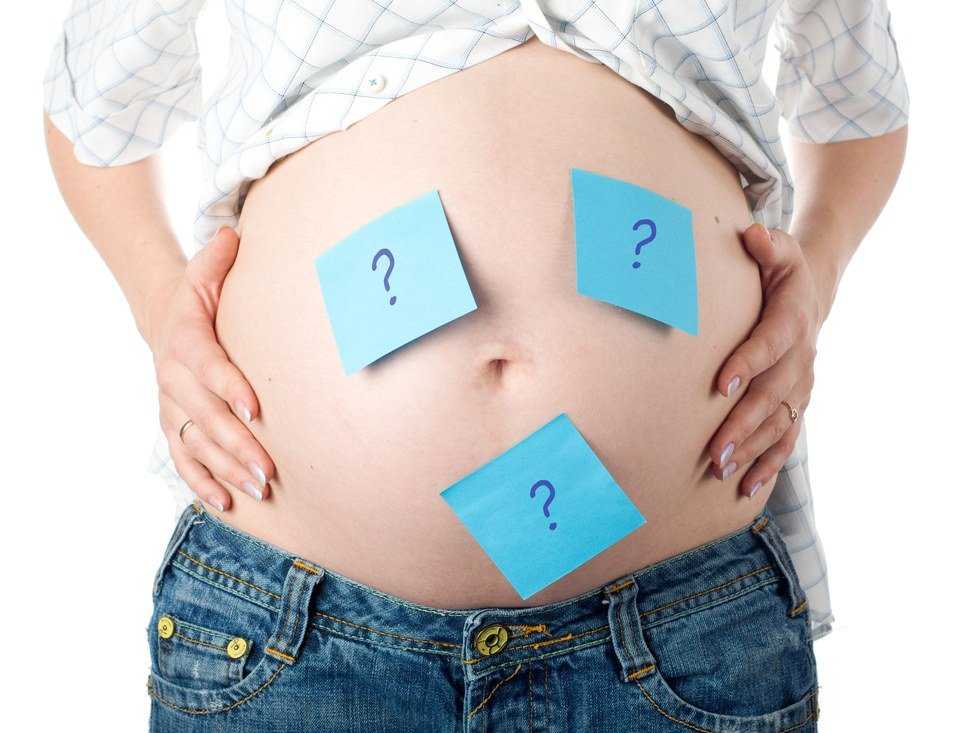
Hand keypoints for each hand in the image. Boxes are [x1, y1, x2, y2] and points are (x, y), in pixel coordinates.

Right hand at [146, 227, 274, 511]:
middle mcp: (173, 379)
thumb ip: (218, 259)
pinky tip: (228, 502)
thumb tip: (233, 234)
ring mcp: (171, 407)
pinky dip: (202, 482)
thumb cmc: (197, 300)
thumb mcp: (202, 274)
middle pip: (205, 416)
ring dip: (227, 469)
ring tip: (260, 489)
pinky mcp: (172, 426)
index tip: (257, 407)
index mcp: (185, 342)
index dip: (229, 386)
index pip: (207, 366)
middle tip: (270, 467)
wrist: (162, 322)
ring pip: (197, 444)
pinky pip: (183, 459)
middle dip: (238, 444)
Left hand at [709, 223, 823, 497]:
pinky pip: (786, 438)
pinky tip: (745, 488)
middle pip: (771, 395)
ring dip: (750, 449)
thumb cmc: (781, 272)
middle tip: (713, 448)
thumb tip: (751, 235)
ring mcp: (800, 385)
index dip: (747, 363)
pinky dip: (768, 464)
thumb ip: (767, 245)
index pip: (769, 344)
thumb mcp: (779, 250)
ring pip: (778, 423)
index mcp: (792, 320)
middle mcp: (801, 358)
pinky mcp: (796, 403)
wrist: (814, 293)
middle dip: (741, 424)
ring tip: (720, 470)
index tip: (720, 385)